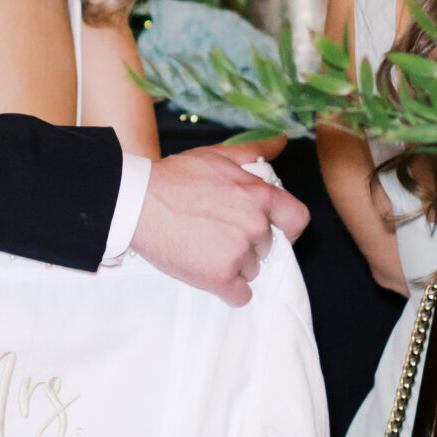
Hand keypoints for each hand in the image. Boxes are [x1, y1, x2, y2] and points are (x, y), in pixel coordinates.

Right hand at [129, 139, 307, 307]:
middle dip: (248, 244)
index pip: (297, 219)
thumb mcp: (217, 156)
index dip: (287, 228)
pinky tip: (210, 275)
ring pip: (251, 270)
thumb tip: (282, 140)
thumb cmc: (175, 176)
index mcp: (260, 196)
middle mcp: (255, 225)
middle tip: (218, 234)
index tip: (274, 232)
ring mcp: (239, 252)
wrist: (138, 202)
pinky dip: (228, 290)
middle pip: (267, 247)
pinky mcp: (219, 277)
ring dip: (235, 265)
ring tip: (206, 249)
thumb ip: (255, 150)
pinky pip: (240, 295)